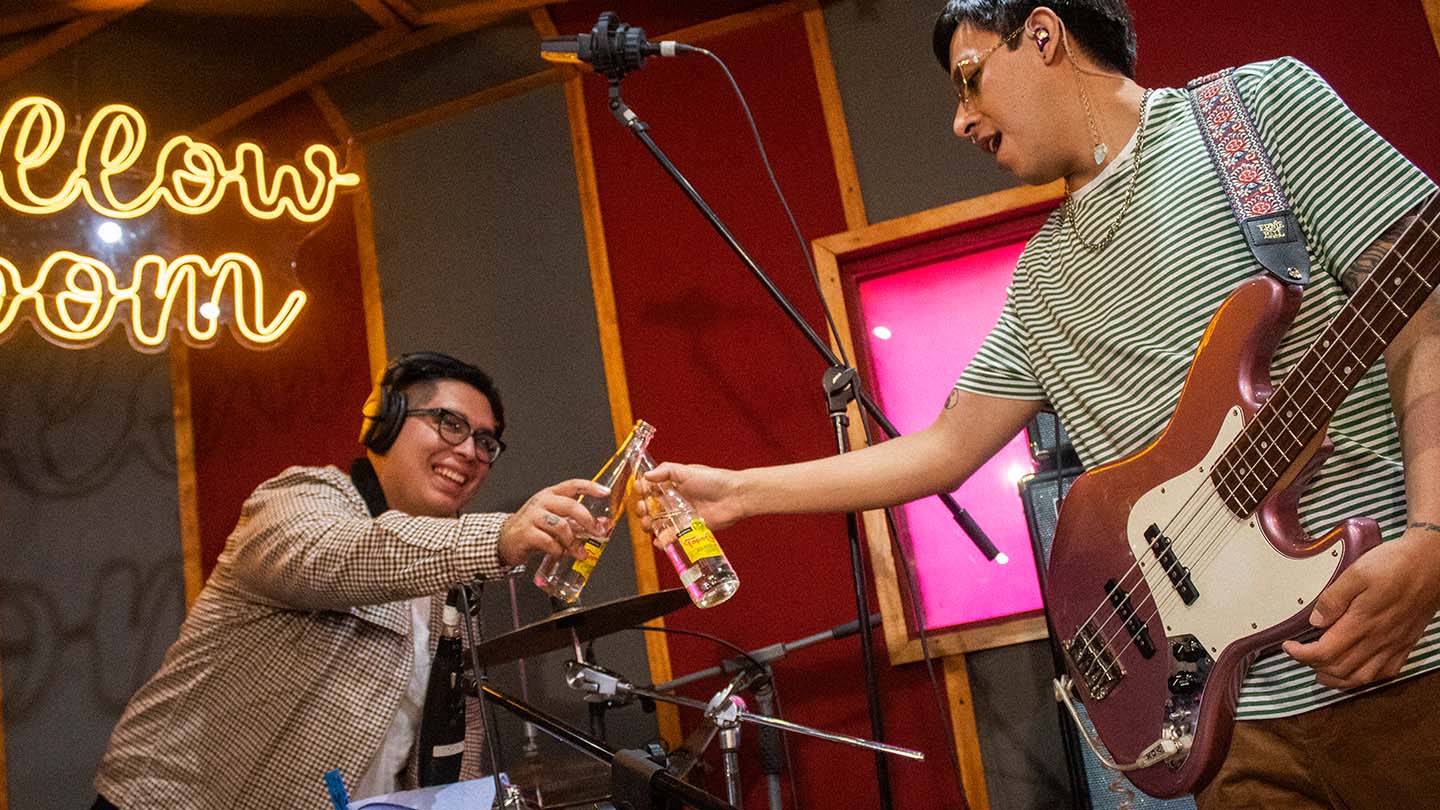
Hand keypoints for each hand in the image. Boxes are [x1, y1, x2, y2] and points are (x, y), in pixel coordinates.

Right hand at [497, 479, 610, 566]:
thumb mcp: (554, 521)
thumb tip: (599, 526)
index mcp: (551, 495)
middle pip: (571, 506)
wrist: (505, 539)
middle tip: (597, 532)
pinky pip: (548, 542)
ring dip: (573, 541)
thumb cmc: (533, 528)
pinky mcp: (526, 533)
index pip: (573, 485)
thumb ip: (575, 522)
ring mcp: (533, 517)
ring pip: (561, 525)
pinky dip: (558, 550)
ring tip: (577, 551)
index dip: (590, 487)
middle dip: (587, 520)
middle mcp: (542, 502)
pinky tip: (559, 553)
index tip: (605, 492)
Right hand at [638, 462, 744, 531]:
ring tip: (648, 524)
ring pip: (657, 523)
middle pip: (650, 507)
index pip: (650, 488)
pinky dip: (662, 540)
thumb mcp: (687, 471)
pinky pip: (671, 537)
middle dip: (642, 509)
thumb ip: (666, 471)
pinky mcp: (688, 530)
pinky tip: (659, 540)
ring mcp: (680, 516)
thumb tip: (646, 476)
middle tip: (643, 509)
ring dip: (648, 525)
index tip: (640, 491)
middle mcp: (674, 501)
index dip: (642, 490)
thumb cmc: (713, 480)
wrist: (733, 497)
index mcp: (672, 485)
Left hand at [1282, 527, 1439, 688]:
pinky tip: (1356, 672)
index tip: (1289, 647)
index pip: (1324, 653)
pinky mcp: (1406, 644)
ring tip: (1321, 673)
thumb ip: (1333, 598)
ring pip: (1362, 677)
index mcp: (1362, 623)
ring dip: (1338, 680)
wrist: (1431, 564)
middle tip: (1301, 656)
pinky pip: (1385, 673)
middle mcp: (1378, 640)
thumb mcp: (1356, 573)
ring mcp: (1394, 645)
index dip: (1301, 655)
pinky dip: (1366, 678)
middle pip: (1340, 669)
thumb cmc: (1394, 565)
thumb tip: (1315, 621)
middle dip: (1314, 667)